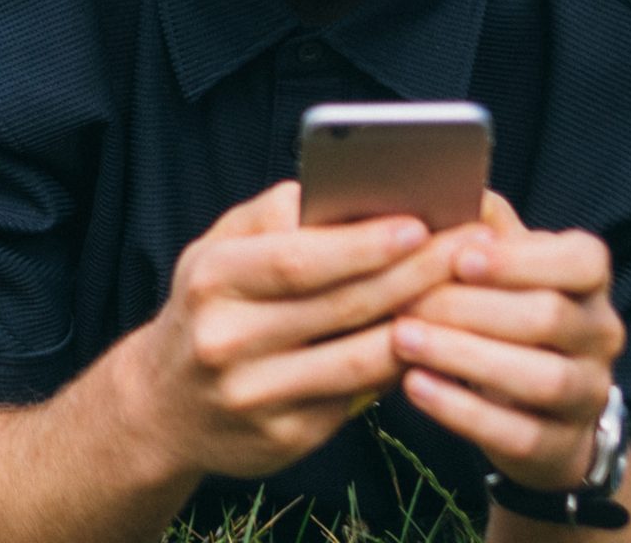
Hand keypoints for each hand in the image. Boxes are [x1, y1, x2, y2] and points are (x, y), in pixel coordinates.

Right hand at [125, 180, 479, 482]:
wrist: (161, 407)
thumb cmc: (206, 309)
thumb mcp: (214, 251)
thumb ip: (270, 217)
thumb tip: (338, 191)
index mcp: (211, 279)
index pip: (299, 259)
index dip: (364, 244)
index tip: (421, 223)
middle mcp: (226, 340)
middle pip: (340, 307)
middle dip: (414, 275)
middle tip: (468, 251)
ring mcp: (255, 396)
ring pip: (359, 361)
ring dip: (421, 326)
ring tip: (465, 296)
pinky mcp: (284, 439)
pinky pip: (357, 399)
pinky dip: (398, 369)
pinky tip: (433, 344)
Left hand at [394, 191, 624, 490]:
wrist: (537, 411)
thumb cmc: (504, 315)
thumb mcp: (501, 269)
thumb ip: (481, 230)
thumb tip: (447, 183)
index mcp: (588, 281)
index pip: (584, 260)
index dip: (522, 259)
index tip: (462, 257)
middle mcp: (601, 335)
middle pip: (549, 318)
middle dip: (471, 308)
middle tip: (407, 300)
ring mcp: (587, 394)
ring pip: (540, 378)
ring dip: (464, 355)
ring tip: (401, 338)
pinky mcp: (560, 447)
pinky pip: (518, 433)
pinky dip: (461, 410)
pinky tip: (415, 386)